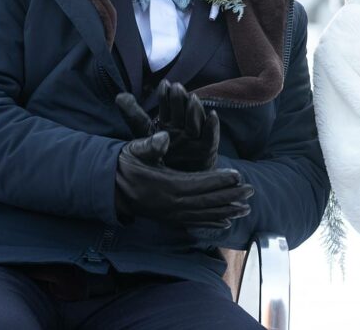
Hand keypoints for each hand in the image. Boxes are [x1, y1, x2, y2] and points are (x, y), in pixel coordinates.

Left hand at [115, 81, 219, 171]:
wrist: (178, 182)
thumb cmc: (160, 155)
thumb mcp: (144, 134)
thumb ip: (134, 115)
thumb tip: (119, 96)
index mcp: (169, 122)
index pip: (167, 105)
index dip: (165, 95)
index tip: (164, 84)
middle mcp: (183, 127)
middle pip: (182, 110)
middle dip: (180, 99)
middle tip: (177, 88)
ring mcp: (195, 138)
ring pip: (196, 121)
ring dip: (195, 109)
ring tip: (192, 98)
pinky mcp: (206, 150)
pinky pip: (210, 137)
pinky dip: (212, 126)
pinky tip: (212, 115)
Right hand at [115, 131, 252, 227]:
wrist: (108, 188)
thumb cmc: (125, 165)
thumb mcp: (134, 151)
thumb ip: (150, 145)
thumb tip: (164, 136)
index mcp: (166, 185)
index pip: (199, 183)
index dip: (219, 180)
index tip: (238, 176)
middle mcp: (171, 204)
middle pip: (206, 201)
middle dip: (230, 196)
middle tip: (251, 191)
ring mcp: (170, 214)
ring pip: (204, 214)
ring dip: (226, 211)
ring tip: (246, 209)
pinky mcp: (169, 219)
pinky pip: (194, 222)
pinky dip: (211, 222)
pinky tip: (226, 222)